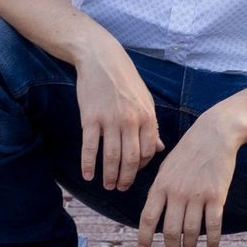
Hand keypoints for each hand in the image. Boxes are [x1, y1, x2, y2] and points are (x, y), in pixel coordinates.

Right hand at [73, 41, 163, 191]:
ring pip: (111, 157)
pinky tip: (88, 175)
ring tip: (107, 185)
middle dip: (126, 178)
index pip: (148, 151)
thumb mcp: (145, 100)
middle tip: (120, 188)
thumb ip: (151, 125)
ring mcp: (110, 120)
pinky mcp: (90, 118)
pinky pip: (90, 147)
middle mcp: (130, 121)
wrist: (101, 59)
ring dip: (109, 175)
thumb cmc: (125, 80)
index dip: (142, 167)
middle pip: (131, 159)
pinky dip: (88, 164)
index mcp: (147, 116)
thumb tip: (159, 149)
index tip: (134, 173)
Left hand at [137, 112, 239, 246]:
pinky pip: (213, 225)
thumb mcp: (166, 166)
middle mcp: (177, 193)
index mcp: (161, 185)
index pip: (148, 218)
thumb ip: (159, 189)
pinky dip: (212, 240)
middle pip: (171, 230)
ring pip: (191, 231)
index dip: (144, 238)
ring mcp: (197, 195)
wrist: (213, 134)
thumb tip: (153, 213)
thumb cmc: (188, 151)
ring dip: (190, 245)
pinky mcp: (217, 196)